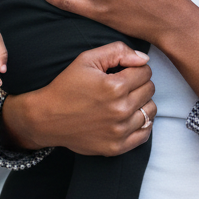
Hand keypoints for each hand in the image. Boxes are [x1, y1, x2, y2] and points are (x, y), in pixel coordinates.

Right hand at [3, 42, 156, 155]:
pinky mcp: (117, 147)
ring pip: (151, 110)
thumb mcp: (87, 59)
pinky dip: (142, 124)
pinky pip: (145, 133)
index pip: (146, 72)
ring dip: (142, 103)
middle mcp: (120, 110)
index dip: (136, 68)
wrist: (47, 118)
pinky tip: (130, 117)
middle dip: (140, 84)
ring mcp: (119, 131)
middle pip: (150, 90)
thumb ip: (118, 51)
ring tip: (126, 100)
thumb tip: (144, 59)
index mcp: (114, 87)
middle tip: (124, 85)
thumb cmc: (66, 86)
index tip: (124, 71)